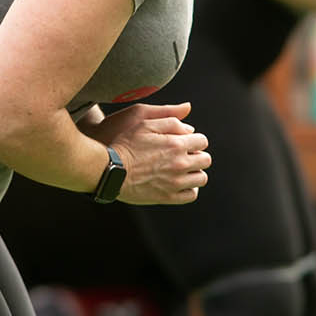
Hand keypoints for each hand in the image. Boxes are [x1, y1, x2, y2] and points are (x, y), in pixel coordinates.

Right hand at [86, 102, 209, 205]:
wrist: (110, 170)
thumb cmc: (124, 144)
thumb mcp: (143, 121)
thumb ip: (169, 118)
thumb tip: (189, 121)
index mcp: (176, 144)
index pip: (202, 141)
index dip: (195, 140)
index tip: (186, 142)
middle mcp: (179, 164)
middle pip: (205, 160)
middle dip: (197, 155)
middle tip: (185, 155)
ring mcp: (175, 182)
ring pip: (201, 178)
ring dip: (195, 172)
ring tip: (183, 169)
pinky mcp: (168, 197)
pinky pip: (191, 195)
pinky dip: (190, 189)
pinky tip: (180, 183)